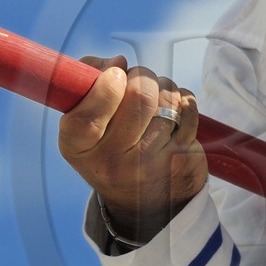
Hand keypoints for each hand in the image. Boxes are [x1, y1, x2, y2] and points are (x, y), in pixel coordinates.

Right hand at [58, 57, 207, 245]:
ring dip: (165, 87)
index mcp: (78, 147)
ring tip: (158, 98)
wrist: (144, 203)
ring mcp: (149, 165)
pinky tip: (175, 110)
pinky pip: (188, 110)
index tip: (116, 74)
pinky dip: (184, 100)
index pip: (88, 113)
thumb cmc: (111, 147)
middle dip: (143, 77)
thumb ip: (88, 81)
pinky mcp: (180, 160)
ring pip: (166, 99)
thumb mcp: (85, 124)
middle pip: (139, 95)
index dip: (107, 84)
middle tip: (141, 82)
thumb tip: (117, 62)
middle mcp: (111, 162)